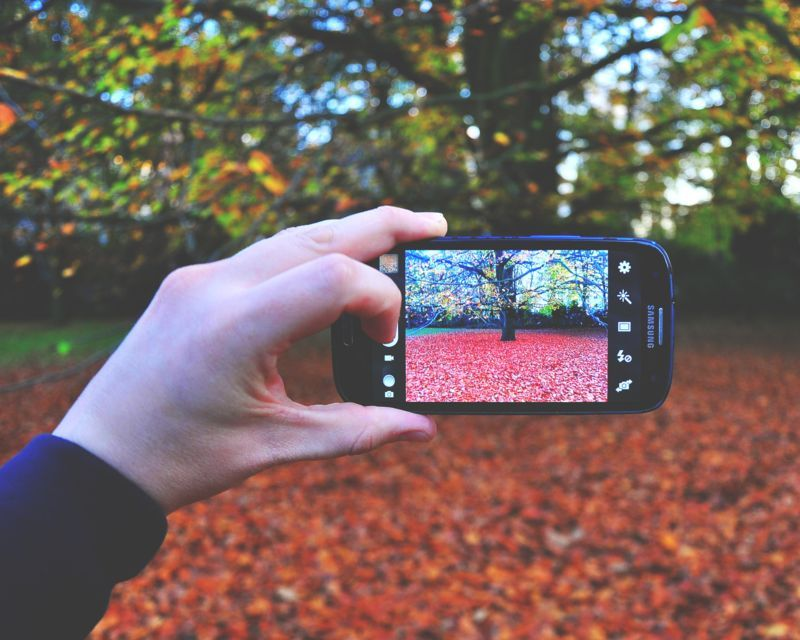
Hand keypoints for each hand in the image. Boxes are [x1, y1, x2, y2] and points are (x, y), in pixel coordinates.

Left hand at [54, 206, 446, 511]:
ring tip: (393, 237)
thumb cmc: (182, 458)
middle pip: (318, 235)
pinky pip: (262, 256)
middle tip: (434, 225)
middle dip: (383, 227)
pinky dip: (307, 256)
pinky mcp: (191, 283)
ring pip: (290, 237)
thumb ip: (356, 431)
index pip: (334, 277)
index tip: (387, 341)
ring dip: (345, 235)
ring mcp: (199, 278)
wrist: (98, 458)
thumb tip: (421, 428)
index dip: (380, 301)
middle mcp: (216, 286)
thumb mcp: (274, 447)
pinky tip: (330, 269)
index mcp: (238, 326)